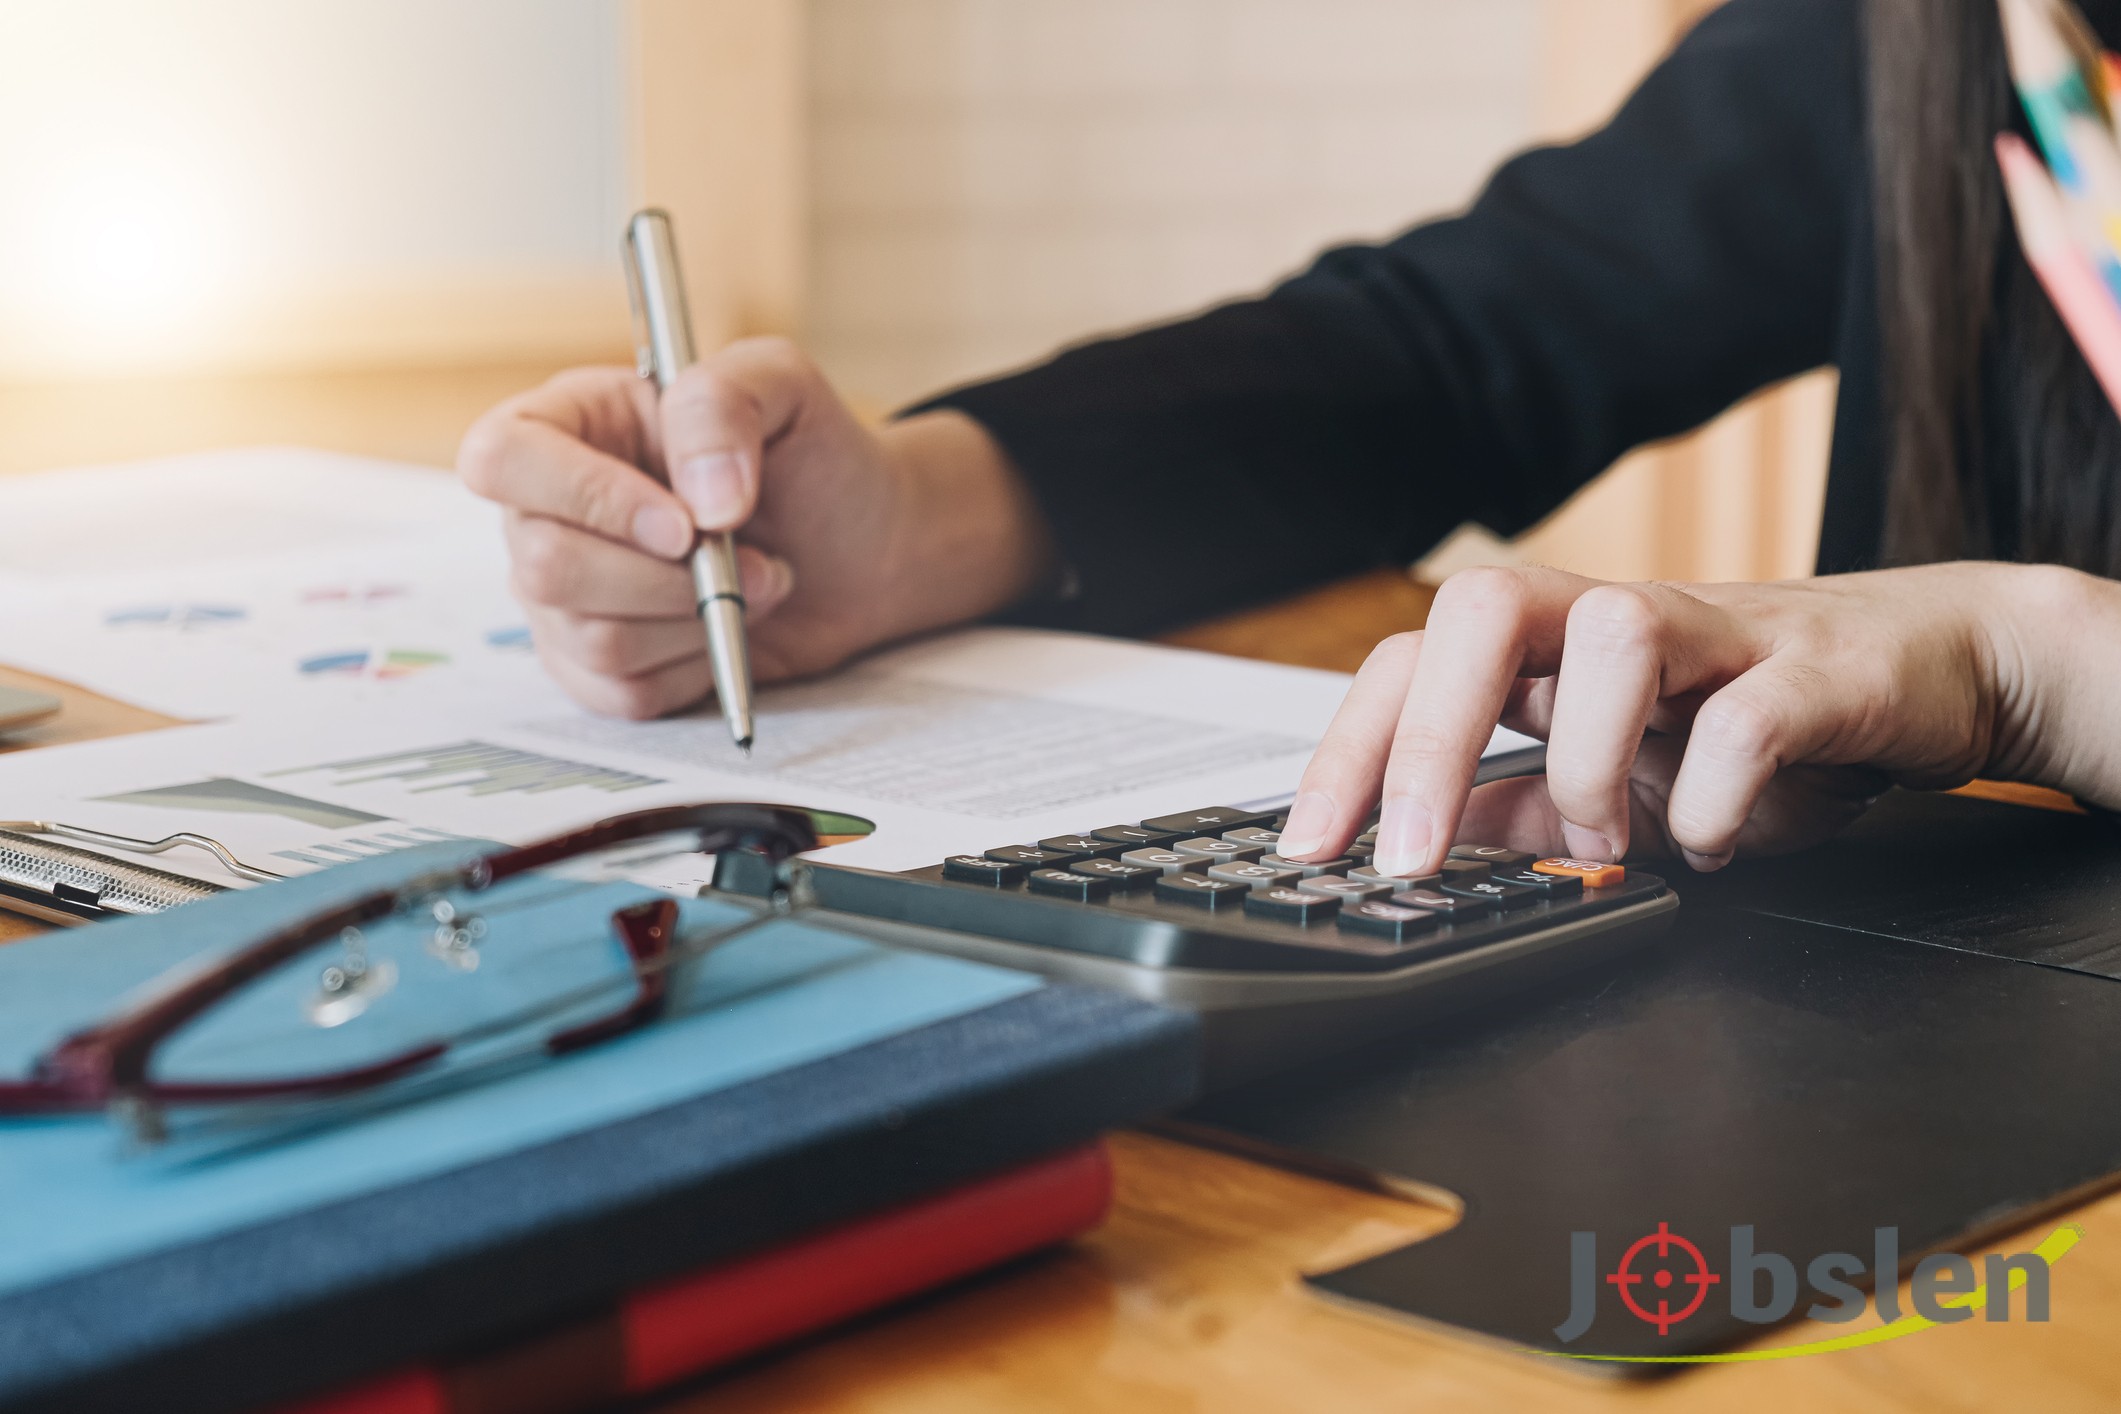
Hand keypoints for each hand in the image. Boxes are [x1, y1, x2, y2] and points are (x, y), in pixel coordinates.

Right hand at [457, 339, 1053, 716]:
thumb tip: (699, 501)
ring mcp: (564, 595)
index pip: (501, 458)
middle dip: (665, 578)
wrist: (858, 548)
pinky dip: (693, 667)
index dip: (584, 498)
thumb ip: (723, 404)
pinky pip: (620, 692)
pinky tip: (727, 628)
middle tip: (747, 555)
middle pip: (542, 566)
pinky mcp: (596, 665)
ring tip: (756, 583)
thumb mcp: (781, 385)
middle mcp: (547, 510)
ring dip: (695, 620)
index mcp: (568, 424)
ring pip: (588, 637)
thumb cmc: (809, 457)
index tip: (683, 524)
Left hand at [1275, 562, 2092, 876]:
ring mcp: (1719, 633)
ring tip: (1608, 843)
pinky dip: (1717, 796)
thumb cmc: (1758, 719)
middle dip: (1425, 734)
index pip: (1412, 657)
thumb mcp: (1617, 776)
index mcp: (1554, 647)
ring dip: (1587, 761)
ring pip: (1616, 632)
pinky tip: (1711, 844)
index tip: (1311, 850)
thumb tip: (1419, 849)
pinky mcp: (1818, 670)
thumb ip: (1519, 807)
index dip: (1349, 748)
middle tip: (1409, 855)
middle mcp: (1617, 621)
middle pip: (1482, 603)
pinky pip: (1750, 714)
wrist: (1932, 666)